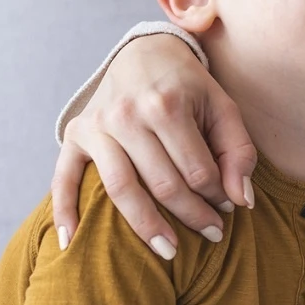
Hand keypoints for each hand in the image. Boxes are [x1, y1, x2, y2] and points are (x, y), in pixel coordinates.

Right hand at [52, 34, 257, 256]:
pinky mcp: (76, 134)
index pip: (198, 171)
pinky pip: (64, 177)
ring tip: (170, 251)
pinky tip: (70, 243)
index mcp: (167, 105)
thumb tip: (240, 201)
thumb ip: (239, 152)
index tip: (227, 208)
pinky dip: (64, 211)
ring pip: (121, 189)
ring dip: (147, 227)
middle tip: (212, 233)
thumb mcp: (222, 108)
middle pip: (163, 184)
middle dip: (192, 215)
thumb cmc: (189, 87)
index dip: (217, 196)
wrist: (145, 52)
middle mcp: (127, 114)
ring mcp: (97, 125)